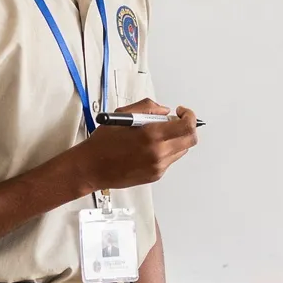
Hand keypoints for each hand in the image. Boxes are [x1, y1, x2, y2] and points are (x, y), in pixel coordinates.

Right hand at [72, 99, 198, 191]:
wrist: (92, 168)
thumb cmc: (103, 143)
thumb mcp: (123, 115)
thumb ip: (148, 108)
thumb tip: (164, 110)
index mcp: (151, 135)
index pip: (186, 126)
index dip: (189, 116)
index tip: (182, 112)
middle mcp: (158, 152)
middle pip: (190, 140)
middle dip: (187, 127)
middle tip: (176, 121)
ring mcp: (158, 166)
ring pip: (181, 150)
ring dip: (176, 139)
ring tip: (158, 134)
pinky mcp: (155, 175)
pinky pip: (170, 160)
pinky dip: (165, 150)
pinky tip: (149, 147)